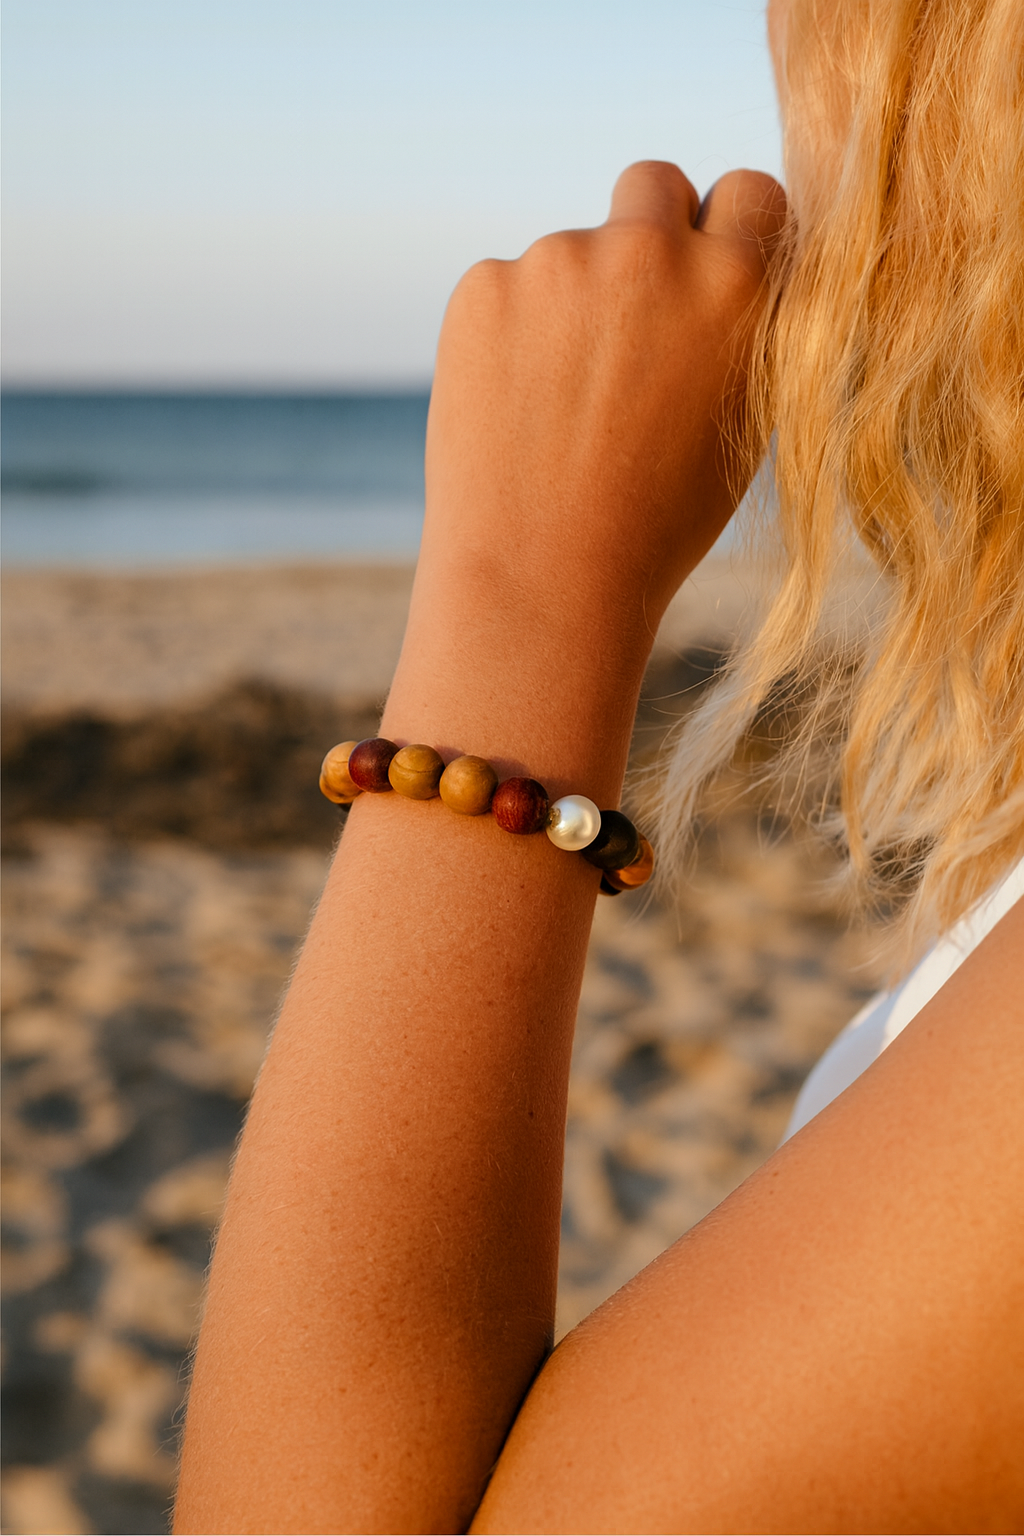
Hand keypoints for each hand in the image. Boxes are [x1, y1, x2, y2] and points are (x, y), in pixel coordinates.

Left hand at [422, 160, 785, 646]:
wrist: (542, 579)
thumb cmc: (654, 528)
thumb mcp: (739, 427)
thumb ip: (741, 334)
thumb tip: (730, 275)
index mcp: (734, 286)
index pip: (752, 193)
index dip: (730, 235)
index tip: (711, 272)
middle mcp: (649, 252)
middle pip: (655, 186)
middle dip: (650, 232)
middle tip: (631, 318)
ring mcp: (558, 260)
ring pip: (573, 253)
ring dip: (574, 302)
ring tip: (562, 409)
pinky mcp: (484, 284)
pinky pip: (508, 288)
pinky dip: (511, 334)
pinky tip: (514, 411)